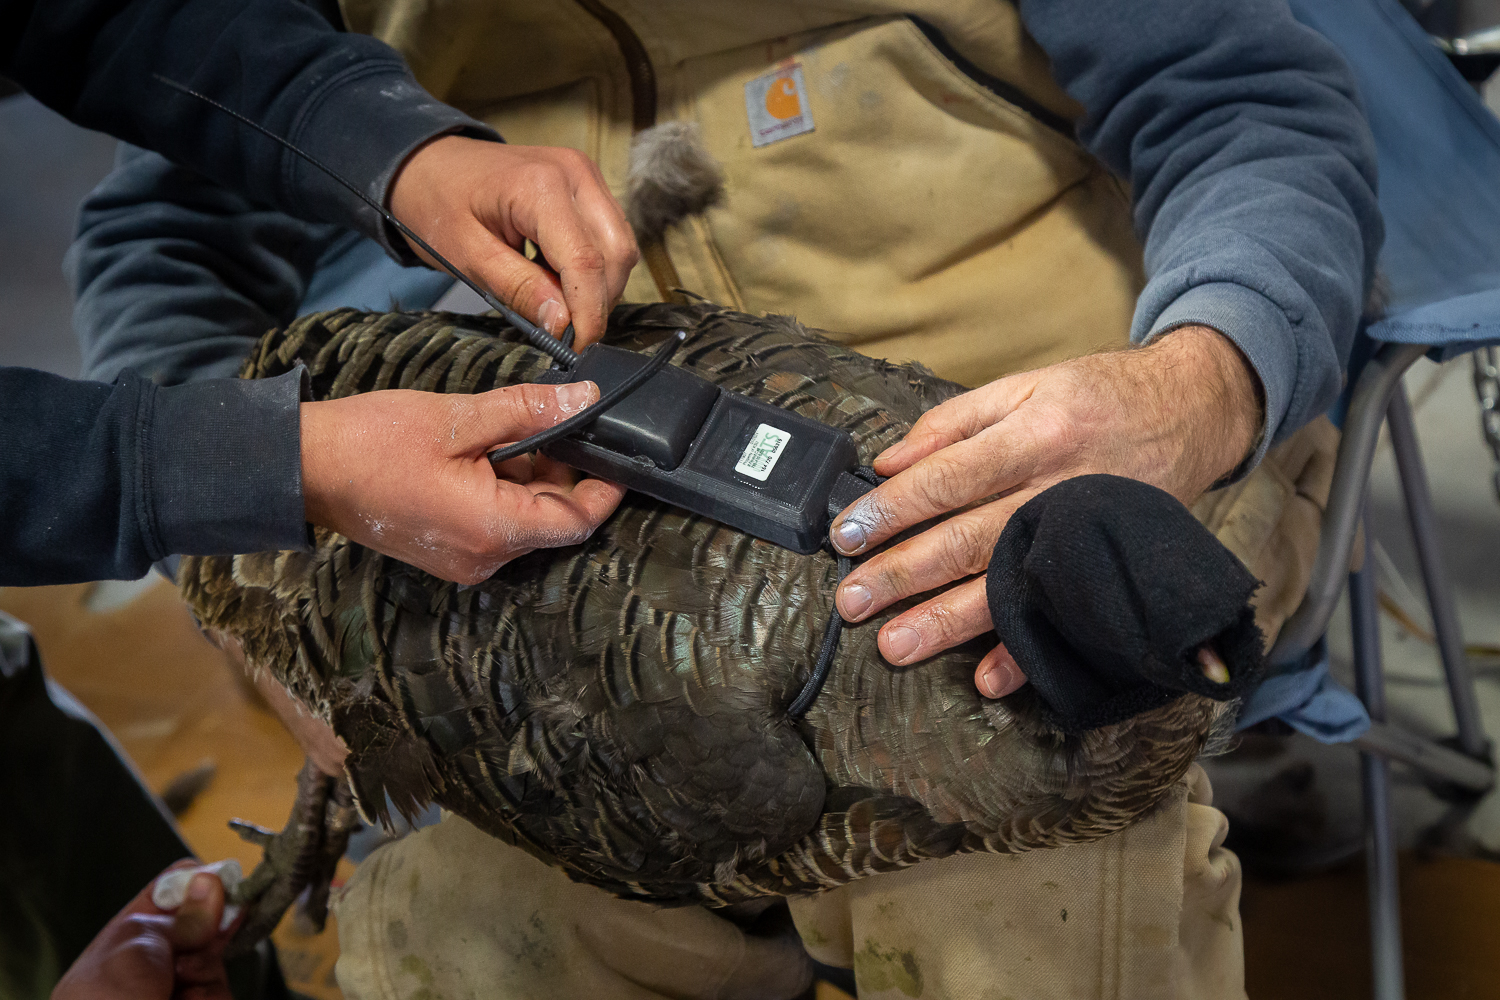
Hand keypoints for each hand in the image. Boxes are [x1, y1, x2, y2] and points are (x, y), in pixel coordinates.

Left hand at [53, 862, 231, 999]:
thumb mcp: (134, 948)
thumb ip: (177, 917)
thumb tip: (213, 882)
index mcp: (129, 934)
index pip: (173, 891)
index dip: (199, 881)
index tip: (219, 880)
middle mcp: (158, 957)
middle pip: (206, 918)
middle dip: (209, 924)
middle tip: (199, 934)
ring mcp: (183, 983)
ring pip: (218, 953)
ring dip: (204, 965)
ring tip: (178, 985)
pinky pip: (224, 987)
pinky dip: (210, 993)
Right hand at [301, 381, 625, 583]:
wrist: (304, 468)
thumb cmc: (371, 443)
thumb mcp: (458, 418)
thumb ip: (527, 411)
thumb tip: (583, 401)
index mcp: (493, 530)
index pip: (577, 521)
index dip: (606, 489)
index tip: (620, 456)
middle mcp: (484, 558)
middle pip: (553, 520)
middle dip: (566, 473)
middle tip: (561, 423)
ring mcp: (465, 559)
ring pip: (525, 520)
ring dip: (533, 477)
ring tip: (516, 429)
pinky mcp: (449, 551)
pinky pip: (497, 524)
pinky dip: (506, 489)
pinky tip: (491, 451)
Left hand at [390, 136, 639, 347]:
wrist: (431, 163)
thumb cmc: (438, 202)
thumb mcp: (466, 255)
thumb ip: (518, 288)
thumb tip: (563, 323)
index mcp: (540, 185)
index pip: (585, 260)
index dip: (588, 313)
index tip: (576, 347)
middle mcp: (575, 173)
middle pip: (616, 254)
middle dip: (597, 301)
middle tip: (563, 330)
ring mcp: (586, 175)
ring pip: (620, 248)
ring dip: (598, 286)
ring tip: (554, 297)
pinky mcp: (589, 185)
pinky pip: (610, 236)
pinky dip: (593, 267)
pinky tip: (558, 275)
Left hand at [828, 326, 1261, 697]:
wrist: (1195, 410)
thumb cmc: (1099, 397)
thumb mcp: (1025, 386)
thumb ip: (952, 422)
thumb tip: (887, 463)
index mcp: (1034, 433)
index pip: (949, 476)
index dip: (894, 509)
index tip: (846, 535)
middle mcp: (1060, 486)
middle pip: (970, 536)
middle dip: (905, 573)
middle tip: (853, 601)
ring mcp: (1087, 532)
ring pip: (1007, 582)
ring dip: (949, 619)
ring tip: (896, 644)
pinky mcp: (1109, 566)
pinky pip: (1065, 616)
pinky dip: (1028, 651)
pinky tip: (988, 678)